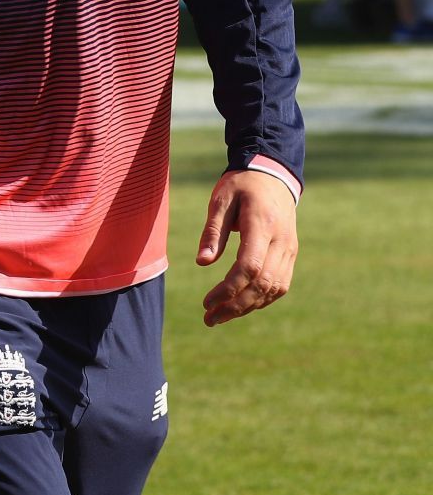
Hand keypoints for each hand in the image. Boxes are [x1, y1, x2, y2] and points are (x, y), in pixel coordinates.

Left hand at [197, 169, 298, 326]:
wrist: (272, 175)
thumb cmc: (241, 185)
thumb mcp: (220, 200)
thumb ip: (213, 231)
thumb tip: (202, 263)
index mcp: (262, 225)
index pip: (250, 267)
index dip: (229, 289)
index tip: (207, 302)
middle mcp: (281, 241)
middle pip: (263, 283)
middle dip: (236, 306)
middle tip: (209, 318)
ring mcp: (290, 249)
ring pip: (274, 288)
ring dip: (248, 307)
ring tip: (220, 317)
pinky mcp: (291, 254)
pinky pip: (280, 284)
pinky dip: (262, 299)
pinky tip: (241, 305)